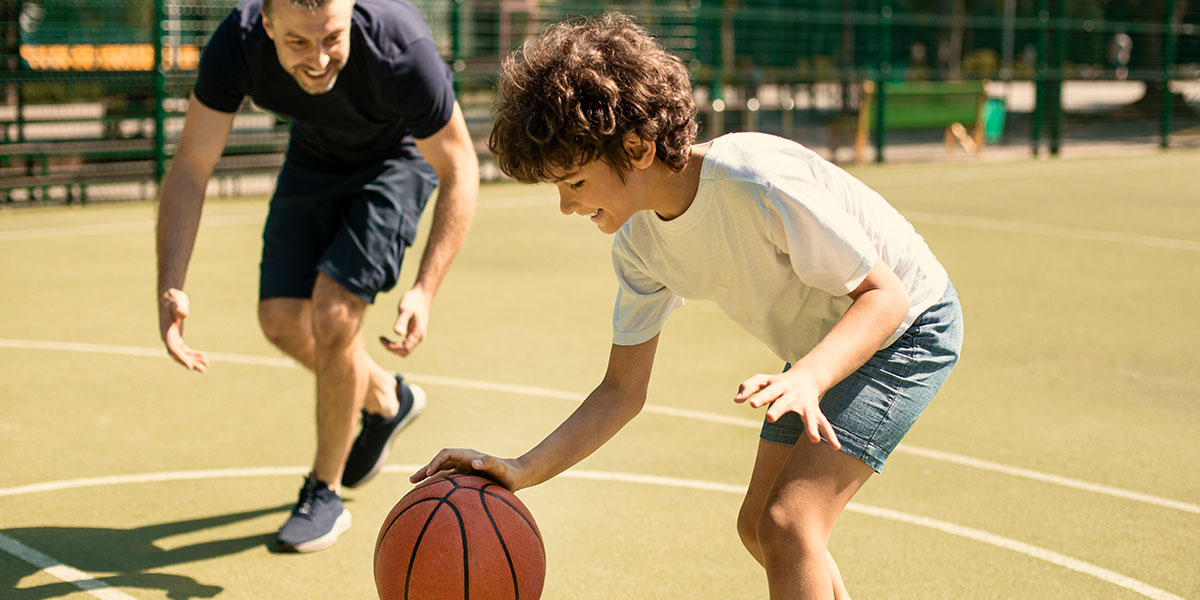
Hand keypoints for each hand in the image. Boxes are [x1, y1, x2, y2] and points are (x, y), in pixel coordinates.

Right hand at [158, 288, 208, 371]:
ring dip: (193, 359)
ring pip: (182, 353)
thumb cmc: (174, 299)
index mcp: (166, 332)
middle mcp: (167, 337)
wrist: (169, 295)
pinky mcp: (177, 336)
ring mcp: (172, 338)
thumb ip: (179, 309)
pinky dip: (192, 353)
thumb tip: (183, 313)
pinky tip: (203, 356)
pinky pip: (184, 349)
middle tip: (203, 369)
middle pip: (178, 355)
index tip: (190, 366)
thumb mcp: (177, 303)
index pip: (173, 349)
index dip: (181, 358)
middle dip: (190, 362)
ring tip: (206, 364)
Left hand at [381, 286, 431, 355]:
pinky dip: (396, 343)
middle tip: (381, 339)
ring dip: (393, 347)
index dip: (392, 348)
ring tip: (382, 338)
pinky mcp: (414, 332)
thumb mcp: (405, 309)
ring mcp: (417, 335)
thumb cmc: (413, 301)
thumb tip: (397, 333)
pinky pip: (405, 343)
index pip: (405, 349)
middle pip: (405, 352)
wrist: (422, 294)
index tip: (381, 339)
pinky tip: (388, 336)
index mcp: (417, 334)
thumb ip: (401, 321)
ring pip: (405, 349)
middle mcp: (419, 337)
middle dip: (392, 349)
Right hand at [409, 448, 527, 491]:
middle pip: (439, 464)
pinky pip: (449, 483)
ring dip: (429, 480)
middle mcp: (464, 462)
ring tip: (415, 492)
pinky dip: (439, 489)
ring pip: (442, 474)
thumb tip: (475, 462)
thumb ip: (490, 463)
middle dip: (425, 471)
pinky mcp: (467, 480)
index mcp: (469, 456)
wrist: (517, 476)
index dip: (435, 462)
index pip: (446, 455)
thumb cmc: (510, 472)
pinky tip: (433, 502)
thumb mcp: (502, 468)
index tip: (428, 474)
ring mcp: (464, 471)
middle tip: (411, 482)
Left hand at [734, 370, 840, 449]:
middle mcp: (792, 395)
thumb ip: (748, 387)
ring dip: (812, 427)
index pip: (767, 391)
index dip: (759, 397)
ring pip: (809, 416)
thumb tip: (736, 400)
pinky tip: (836, 447)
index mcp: (778, 386)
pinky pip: (824, 424)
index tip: (751, 404)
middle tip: (770, 418)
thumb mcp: (762, 380)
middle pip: (784, 402)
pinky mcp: (814, 412)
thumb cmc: (776, 381)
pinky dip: (831, 435)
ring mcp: (805, 404)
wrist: (806, 376)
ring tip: (815, 440)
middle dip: (778, 409)